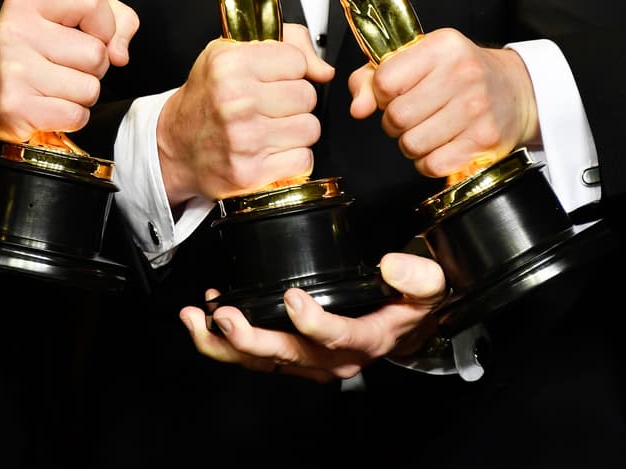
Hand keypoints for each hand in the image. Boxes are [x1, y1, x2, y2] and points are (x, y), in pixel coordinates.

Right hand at [0, 0, 138, 153]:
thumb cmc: (34, 55)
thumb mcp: (70, 22)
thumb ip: (115, 20)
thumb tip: (119, 51)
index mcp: (27, 1)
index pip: (91, 0)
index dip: (105, 24)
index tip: (91, 34)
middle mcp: (15, 31)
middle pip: (96, 52)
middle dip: (93, 67)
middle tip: (64, 66)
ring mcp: (13, 70)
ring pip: (90, 88)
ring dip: (82, 94)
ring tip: (55, 87)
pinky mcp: (16, 107)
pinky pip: (76, 115)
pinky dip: (72, 116)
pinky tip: (49, 106)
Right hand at [157, 23, 333, 204]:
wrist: (175, 147)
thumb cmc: (207, 100)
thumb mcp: (231, 54)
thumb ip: (287, 44)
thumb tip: (324, 70)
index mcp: (229, 66)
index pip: (297, 61)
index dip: (289, 70)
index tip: (271, 79)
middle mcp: (236, 101)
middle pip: (307, 96)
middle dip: (294, 102)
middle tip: (269, 106)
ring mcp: (244, 140)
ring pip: (310, 129)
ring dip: (295, 131)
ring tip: (269, 128)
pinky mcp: (251, 173)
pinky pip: (303, 160)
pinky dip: (291, 158)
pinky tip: (269, 151)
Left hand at [178, 252, 445, 381]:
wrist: (403, 328)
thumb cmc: (408, 305)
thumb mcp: (428, 288)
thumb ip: (418, 277)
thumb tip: (393, 265)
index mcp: (365, 341)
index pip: (337, 337)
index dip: (313, 322)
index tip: (293, 297)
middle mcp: (330, 359)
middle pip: (286, 355)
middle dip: (250, 338)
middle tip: (226, 314)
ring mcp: (305, 361)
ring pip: (259, 361)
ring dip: (223, 343)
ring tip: (197, 318)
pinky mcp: (287, 354)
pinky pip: (250, 355)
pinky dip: (222, 339)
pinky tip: (205, 314)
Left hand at [348, 28, 538, 178]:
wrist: (516, 90)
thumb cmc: (461, 73)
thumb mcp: (419, 59)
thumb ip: (374, 77)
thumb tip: (358, 108)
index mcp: (441, 47)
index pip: (385, 80)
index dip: (381, 94)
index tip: (394, 94)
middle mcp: (462, 74)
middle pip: (397, 116)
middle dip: (394, 122)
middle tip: (410, 115)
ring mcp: (475, 108)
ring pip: (411, 144)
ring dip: (410, 143)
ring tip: (425, 130)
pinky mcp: (484, 140)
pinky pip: (433, 164)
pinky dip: (427, 161)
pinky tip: (438, 146)